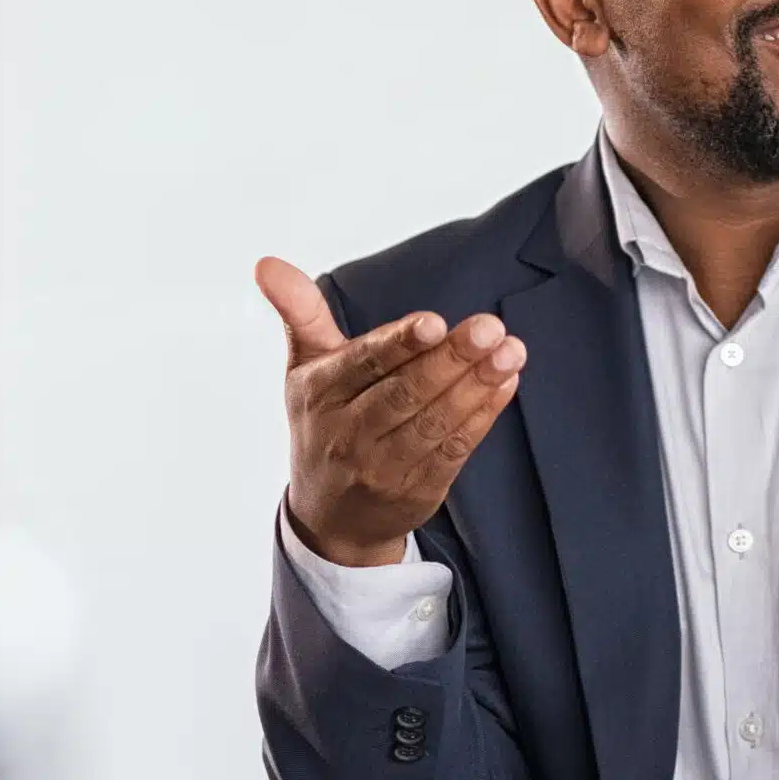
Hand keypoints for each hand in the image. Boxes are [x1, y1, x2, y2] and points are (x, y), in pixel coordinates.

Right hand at [257, 256, 526, 567]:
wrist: (330, 517)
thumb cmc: (324, 422)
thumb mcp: (305, 368)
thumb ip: (301, 312)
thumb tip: (267, 263)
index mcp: (319, 393)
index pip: (364, 364)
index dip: (400, 344)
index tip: (435, 322)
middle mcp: (348, 432)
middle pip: (406, 392)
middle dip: (451, 359)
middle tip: (490, 328)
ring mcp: (384, 465)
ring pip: (435, 421)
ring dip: (477, 385)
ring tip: (510, 351)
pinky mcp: (419, 488)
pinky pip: (455, 448)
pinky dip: (484, 415)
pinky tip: (506, 383)